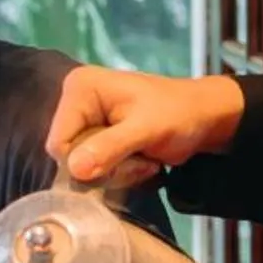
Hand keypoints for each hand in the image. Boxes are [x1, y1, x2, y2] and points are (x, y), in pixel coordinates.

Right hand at [44, 67, 244, 187]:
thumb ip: (110, 147)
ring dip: (117, 173)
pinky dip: (120, 174)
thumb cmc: (179, 113)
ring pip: (82, 171)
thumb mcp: (146, 129)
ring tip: (145, 158)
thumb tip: (74, 170)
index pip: (59, 143)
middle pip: (70, 160)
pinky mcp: (96, 140)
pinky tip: (141, 161)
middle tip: (142, 157)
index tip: (126, 156)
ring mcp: (85, 123)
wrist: (203, 117)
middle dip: (108, 168)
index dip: (86, 161)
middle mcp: (75, 104)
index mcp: (80, 89)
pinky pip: (95, 172)